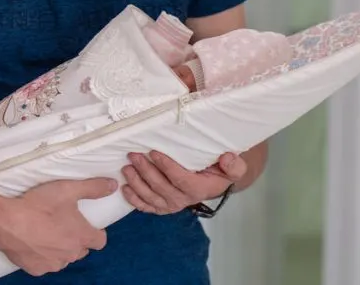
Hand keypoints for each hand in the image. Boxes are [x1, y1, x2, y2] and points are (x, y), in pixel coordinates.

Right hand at [0, 177, 117, 276]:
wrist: (6, 222)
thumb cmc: (38, 205)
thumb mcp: (67, 189)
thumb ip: (93, 188)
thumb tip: (113, 185)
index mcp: (81, 236)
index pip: (100, 241)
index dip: (95, 232)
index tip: (84, 223)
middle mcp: (71, 254)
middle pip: (81, 250)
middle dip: (75, 240)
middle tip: (61, 224)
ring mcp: (53, 264)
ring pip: (63, 258)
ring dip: (59, 249)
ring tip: (45, 232)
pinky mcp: (36, 269)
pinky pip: (45, 264)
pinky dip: (42, 256)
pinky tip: (33, 242)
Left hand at [121, 151, 245, 214]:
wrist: (214, 182)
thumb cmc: (219, 170)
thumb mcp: (233, 167)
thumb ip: (234, 165)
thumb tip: (227, 158)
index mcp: (201, 189)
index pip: (181, 180)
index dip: (166, 167)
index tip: (154, 152)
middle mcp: (184, 200)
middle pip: (161, 187)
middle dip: (146, 171)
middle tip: (134, 155)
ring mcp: (172, 205)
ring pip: (151, 197)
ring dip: (136, 183)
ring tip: (126, 168)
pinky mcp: (162, 207)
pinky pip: (146, 207)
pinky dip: (134, 199)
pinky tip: (125, 188)